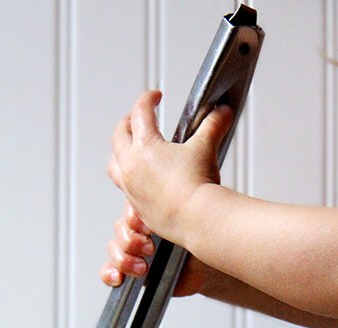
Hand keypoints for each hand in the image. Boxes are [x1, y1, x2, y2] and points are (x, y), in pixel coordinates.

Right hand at [99, 200, 217, 295]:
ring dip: (124, 259)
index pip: (129, 208)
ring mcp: (134, 250)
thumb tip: (158, 190)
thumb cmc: (201, 238)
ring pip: (114, 248)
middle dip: (132, 240)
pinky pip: (110, 270)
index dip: (133, 217)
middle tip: (150, 248)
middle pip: (120, 229)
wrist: (208, 266)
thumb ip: (173, 202)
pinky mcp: (131, 271)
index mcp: (152, 211)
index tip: (148, 228)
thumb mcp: (190, 217)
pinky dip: (110, 273)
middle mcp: (141, 229)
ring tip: (143, 267)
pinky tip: (118, 277)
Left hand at [107, 89, 232, 245]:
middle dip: (128, 123)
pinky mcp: (138, 208)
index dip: (148, 99)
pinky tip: (141, 181)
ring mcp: (131, 189)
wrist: (196, 219)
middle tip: (137, 119)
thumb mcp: (205, 148)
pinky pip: (126, 190)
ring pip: (114, 165)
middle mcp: (131, 167)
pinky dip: (130, 181)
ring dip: (120, 154)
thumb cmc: (197, 186)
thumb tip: (222, 111)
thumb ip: (213, 126)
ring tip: (130, 151)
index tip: (155, 97)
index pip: (140, 112)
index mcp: (144, 146)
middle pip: (119, 136)